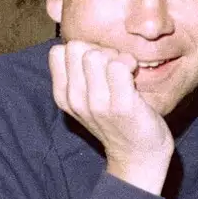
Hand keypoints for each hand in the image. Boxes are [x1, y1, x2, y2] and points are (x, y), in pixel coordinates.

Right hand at [49, 40, 172, 194]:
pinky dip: (130, 65)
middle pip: (76, 48)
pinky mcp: (121, 105)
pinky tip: (134, 78)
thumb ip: (79, 74)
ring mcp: (97, 103)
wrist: (137, 155)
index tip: (97, 65)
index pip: (59, 52)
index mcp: (63, 96)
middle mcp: (75, 99)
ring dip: (116, 57)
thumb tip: (83, 43)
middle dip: (98, 50)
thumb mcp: (86, 99)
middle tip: (113, 68)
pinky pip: (120, 66)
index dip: (81, 50)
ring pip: (96, 55)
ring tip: (125, 74)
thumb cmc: (116, 120)